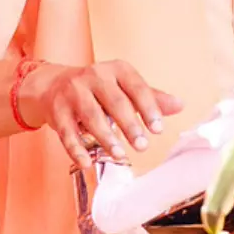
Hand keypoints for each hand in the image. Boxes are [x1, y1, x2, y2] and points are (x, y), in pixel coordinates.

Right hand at [18, 60, 181, 167]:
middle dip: (129, 125)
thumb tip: (180, 105)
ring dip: (106, 137)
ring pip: (91, 116)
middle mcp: (94, 77)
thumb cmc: (97, 89)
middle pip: (115, 102)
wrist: (53, 85)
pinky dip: (77, 149)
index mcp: (116, 69)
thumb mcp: (124, 87)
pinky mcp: (57, 111)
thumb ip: (150, 97)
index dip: (149, 108)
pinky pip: (67, 132)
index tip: (158, 129)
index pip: (137, 87)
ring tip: (119, 155)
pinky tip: (87, 163)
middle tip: (142, 146)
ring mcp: (73, 93)